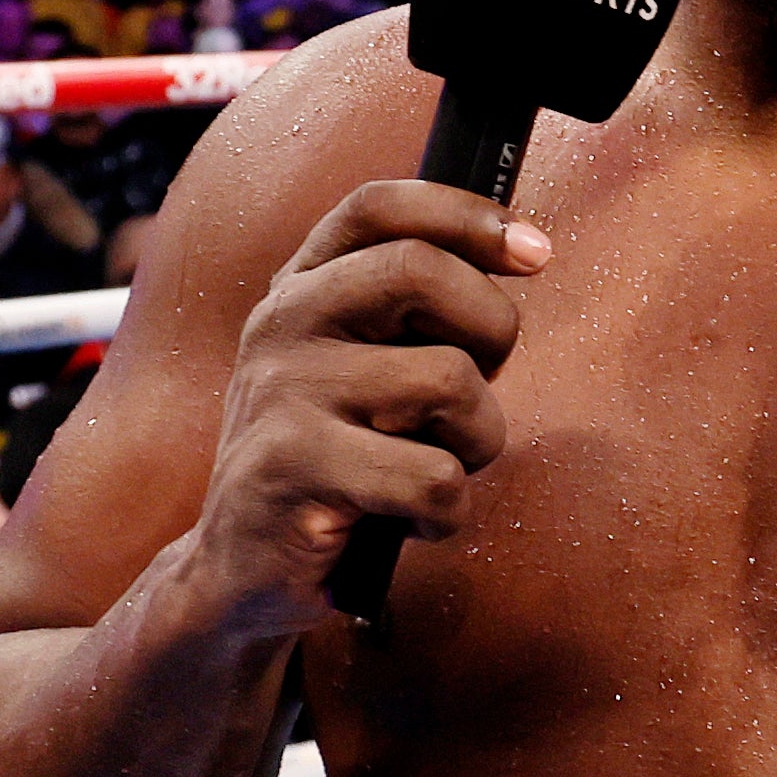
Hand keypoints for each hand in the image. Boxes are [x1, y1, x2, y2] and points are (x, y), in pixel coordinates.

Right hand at [186, 181, 543, 642]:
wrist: (241, 570)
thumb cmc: (336, 462)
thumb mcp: (362, 365)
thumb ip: (415, 307)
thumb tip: (527, 249)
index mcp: (301, 286)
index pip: (379, 207)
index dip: (467, 215)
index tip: (536, 252)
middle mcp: (282, 322)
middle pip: (419, 269)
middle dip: (491, 328)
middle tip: (476, 392)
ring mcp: (281, 391)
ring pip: (448, 379)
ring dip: (476, 439)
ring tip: (435, 468)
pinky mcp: (292, 467)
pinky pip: (433, 478)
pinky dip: (448, 512)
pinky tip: (411, 520)